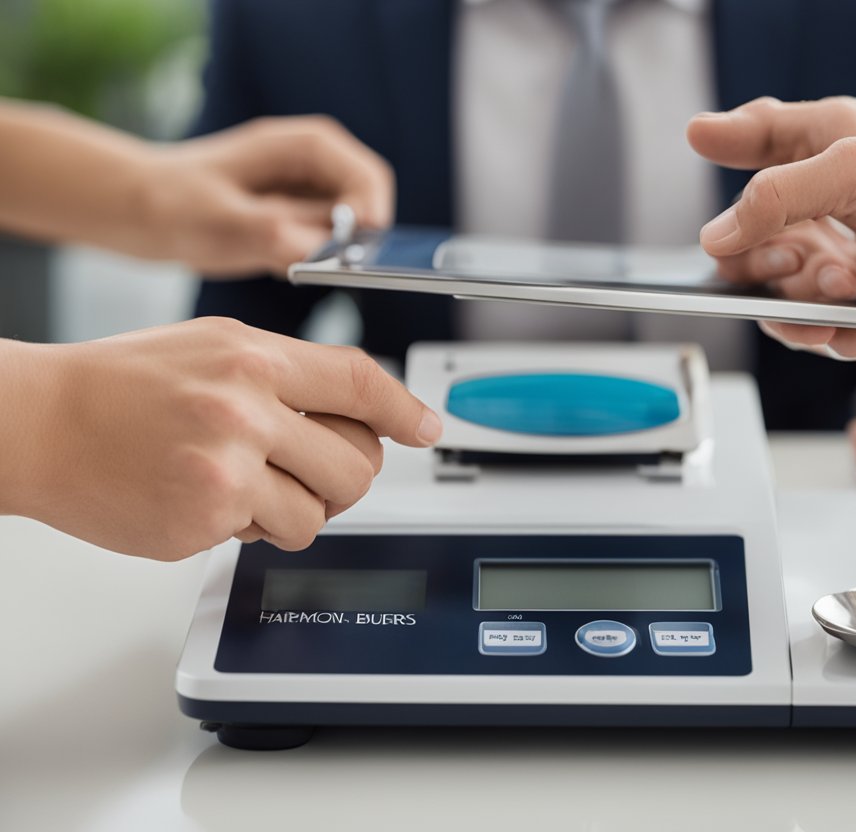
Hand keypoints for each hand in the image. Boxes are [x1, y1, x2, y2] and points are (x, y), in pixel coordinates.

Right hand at [0, 318, 440, 559]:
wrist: (37, 423)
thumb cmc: (120, 385)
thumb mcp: (214, 346)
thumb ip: (288, 372)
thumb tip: (358, 404)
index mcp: (253, 359)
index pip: (360, 383)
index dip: (405, 409)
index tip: (428, 427)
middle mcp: (246, 410)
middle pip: (359, 462)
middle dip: (347, 474)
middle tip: (315, 471)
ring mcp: (226, 470)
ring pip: (321, 511)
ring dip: (299, 508)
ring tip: (250, 485)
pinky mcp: (204, 520)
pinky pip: (268, 537)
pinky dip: (251, 527)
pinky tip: (208, 500)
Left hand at [138, 116, 394, 274]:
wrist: (135, 209)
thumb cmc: (171, 203)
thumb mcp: (222, 222)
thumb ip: (277, 234)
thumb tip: (325, 254)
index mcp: (303, 146)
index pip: (367, 178)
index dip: (371, 217)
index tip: (355, 254)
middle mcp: (313, 165)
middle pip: (366, 205)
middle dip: (350, 242)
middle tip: (318, 266)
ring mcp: (307, 192)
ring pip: (349, 231)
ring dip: (326, 254)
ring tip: (273, 254)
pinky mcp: (298, 219)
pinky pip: (326, 246)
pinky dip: (308, 261)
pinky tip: (265, 257)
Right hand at [687, 97, 855, 351]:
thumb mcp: (849, 166)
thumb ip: (773, 198)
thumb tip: (716, 235)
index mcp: (816, 161)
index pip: (746, 196)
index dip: (731, 230)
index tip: (729, 247)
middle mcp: (832, 213)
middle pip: (761, 267)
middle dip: (772, 280)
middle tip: (801, 272)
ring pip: (796, 309)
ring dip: (809, 315)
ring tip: (845, 299)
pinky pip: (841, 336)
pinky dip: (846, 339)